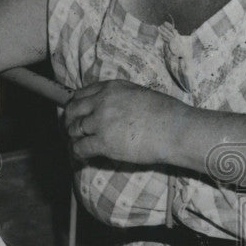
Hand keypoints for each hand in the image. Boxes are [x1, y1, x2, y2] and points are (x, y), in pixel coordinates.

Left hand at [62, 80, 187, 166]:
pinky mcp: (103, 142)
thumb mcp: (139, 94)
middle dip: (69, 120)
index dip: (75, 105)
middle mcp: (101, 102)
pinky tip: (82, 156)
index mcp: (111, 88)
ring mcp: (100, 122)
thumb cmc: (166, 113)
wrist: (176, 130)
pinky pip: (80, 147)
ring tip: (77, 144)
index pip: (81, 94)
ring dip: (73, 137)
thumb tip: (111, 108)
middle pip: (72, 110)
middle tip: (71, 129)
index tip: (75, 113)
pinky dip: (78, 153)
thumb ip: (119, 98)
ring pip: (74, 129)